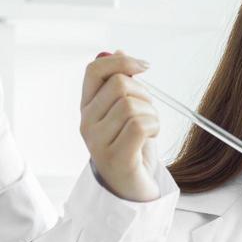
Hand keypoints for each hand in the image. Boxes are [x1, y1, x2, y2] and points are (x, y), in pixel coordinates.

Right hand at [79, 50, 160, 201]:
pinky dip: (154, 127)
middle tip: (148, 112)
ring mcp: (98, 142)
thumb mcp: (124, 112)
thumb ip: (119, 85)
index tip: (144, 67)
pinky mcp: (116, 157)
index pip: (95, 70)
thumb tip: (117, 52)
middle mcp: (87, 123)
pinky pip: (140, 125)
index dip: (122, 62)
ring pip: (132, 105)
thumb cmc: (131, 148)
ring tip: (150, 129)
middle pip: (119, 85)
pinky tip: (152, 137)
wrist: (132, 189)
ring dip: (152, 114)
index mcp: (87, 108)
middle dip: (144, 94)